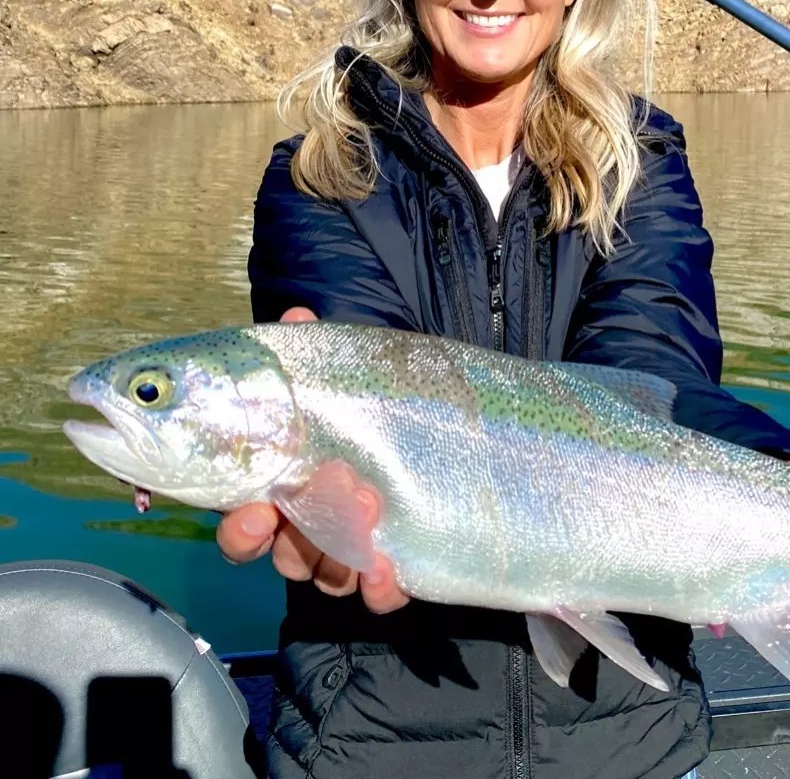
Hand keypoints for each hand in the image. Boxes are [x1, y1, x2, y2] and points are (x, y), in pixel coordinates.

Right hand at [215, 306, 408, 614]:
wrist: (427, 426)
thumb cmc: (360, 406)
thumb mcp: (336, 376)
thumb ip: (309, 352)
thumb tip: (296, 315)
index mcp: (281, 490)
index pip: (243, 528)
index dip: (241, 531)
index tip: (255, 513)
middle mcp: (308, 529)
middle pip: (283, 556)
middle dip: (297, 535)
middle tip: (329, 492)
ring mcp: (349, 551)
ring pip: (328, 574)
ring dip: (342, 547)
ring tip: (371, 504)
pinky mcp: (392, 567)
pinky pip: (378, 595)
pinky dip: (380, 589)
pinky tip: (389, 571)